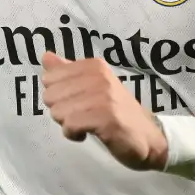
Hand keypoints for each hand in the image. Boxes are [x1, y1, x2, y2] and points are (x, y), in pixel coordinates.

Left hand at [40, 52, 168, 170]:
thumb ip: (68, 72)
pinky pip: (70, 125)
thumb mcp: (92, 87)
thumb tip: (46, 57)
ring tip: (85, 125)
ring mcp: (104, 97)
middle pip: (51, 95)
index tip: (75, 102)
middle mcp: (99, 77)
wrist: (148, 137)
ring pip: (58, 111)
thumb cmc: (116, 112)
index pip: (50, 77)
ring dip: (67, 124)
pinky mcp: (107, 118)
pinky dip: (73, 134)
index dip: (58, 95)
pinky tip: (86, 134)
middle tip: (80, 116)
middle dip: (60, 110)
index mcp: (94, 66)